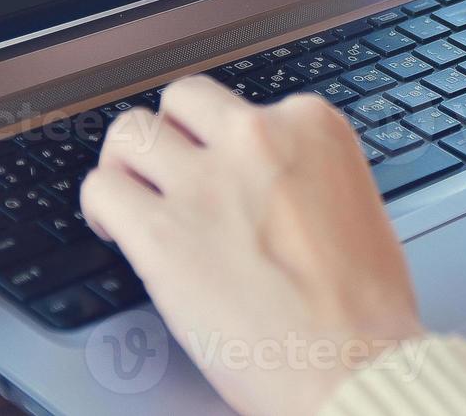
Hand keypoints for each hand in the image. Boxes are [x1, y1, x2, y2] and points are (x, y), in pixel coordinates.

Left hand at [81, 76, 423, 415]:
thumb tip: (264, 184)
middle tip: (168, 170)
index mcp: (310, 125)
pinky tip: (115, 230)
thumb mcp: (354, 204)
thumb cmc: (365, 306)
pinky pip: (102, 189)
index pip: (242, 106)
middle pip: (182, 101)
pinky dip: (100, 206)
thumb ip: (304, 174)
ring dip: (126, 163)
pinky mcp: (161, 232)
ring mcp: (205, 181)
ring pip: (130, 133)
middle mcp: (255, 137)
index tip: (221, 172)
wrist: (355, 363)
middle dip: (171, 134)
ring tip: (130, 193)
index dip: (224, 144)